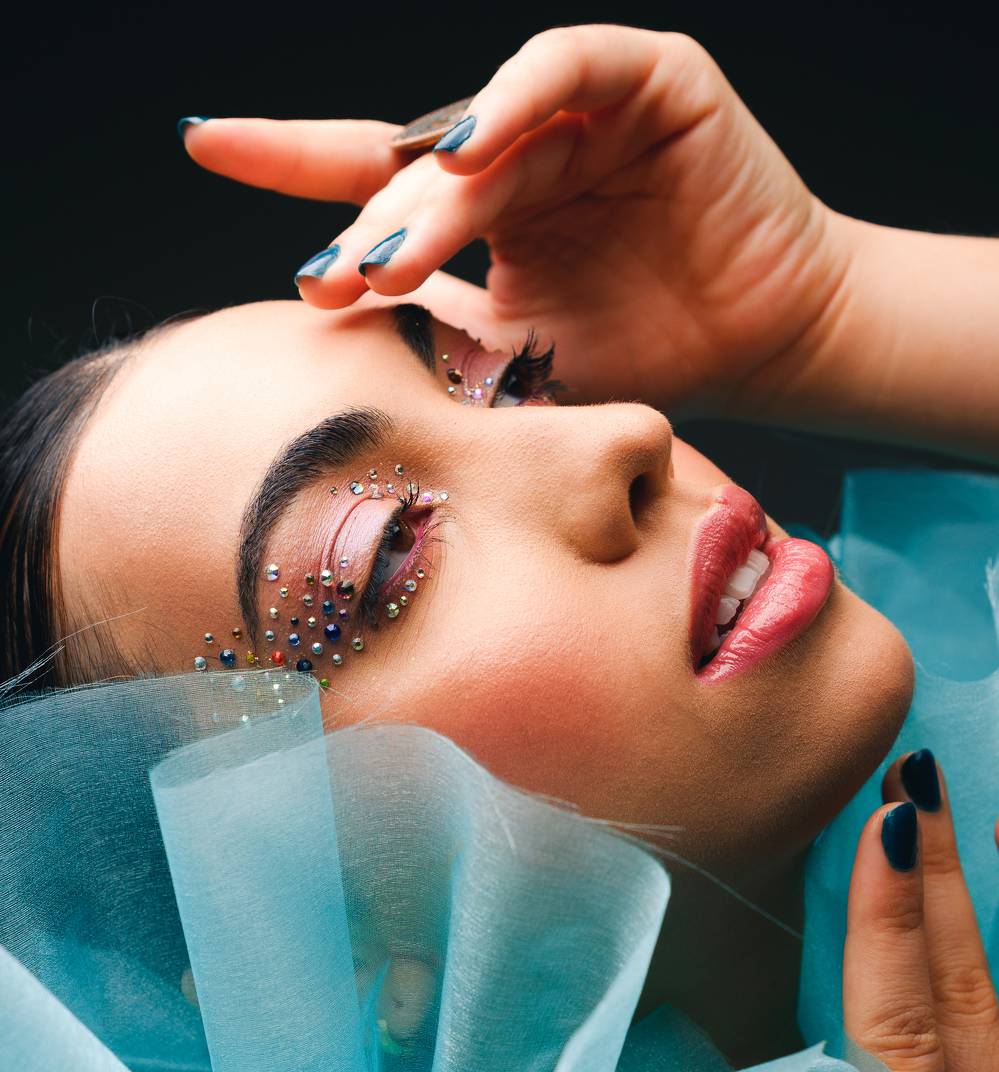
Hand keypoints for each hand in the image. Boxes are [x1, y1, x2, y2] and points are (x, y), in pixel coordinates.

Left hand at [179, 25, 855, 417]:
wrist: (769, 350)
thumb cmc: (649, 360)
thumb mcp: (523, 365)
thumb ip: (444, 345)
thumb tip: (342, 362)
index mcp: (489, 215)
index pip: (375, 182)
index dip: (293, 162)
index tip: (206, 143)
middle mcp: (525, 153)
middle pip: (421, 172)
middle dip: (373, 233)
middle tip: (330, 289)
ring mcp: (583, 111)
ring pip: (484, 130)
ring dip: (430, 193)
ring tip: (386, 249)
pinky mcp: (650, 79)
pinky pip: (568, 65)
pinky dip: (517, 99)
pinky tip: (470, 149)